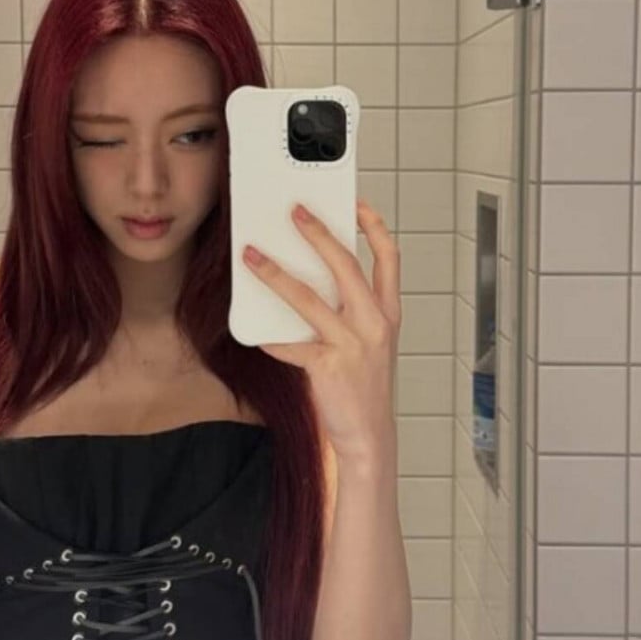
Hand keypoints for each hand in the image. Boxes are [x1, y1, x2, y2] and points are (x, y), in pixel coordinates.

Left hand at [242, 198, 400, 466]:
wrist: (369, 436)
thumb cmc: (362, 385)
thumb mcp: (368, 342)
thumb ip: (346, 310)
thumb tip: (305, 276)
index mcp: (388, 313)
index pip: (389, 258)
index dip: (374, 226)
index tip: (356, 203)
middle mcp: (375, 324)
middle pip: (346, 266)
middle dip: (319, 234)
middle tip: (294, 212)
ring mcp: (353, 346)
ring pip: (309, 299)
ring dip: (275, 274)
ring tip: (252, 256)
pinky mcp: (328, 368)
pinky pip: (291, 345)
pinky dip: (270, 338)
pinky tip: (255, 333)